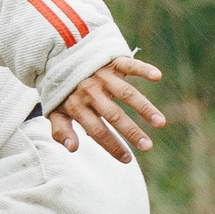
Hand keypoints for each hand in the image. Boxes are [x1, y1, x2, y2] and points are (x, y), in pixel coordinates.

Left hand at [49, 57, 166, 161]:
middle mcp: (91, 91)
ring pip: (126, 93)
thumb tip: (72, 149)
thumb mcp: (54, 110)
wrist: (60, 54)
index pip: (97, 130)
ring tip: (160, 123)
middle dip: (131, 131)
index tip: (127, 159)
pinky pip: (129, 65)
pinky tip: (157, 76)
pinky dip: (143, 69)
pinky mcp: (112, 61)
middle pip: (113, 114)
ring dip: (144, 107)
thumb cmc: (63, 89)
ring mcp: (103, 76)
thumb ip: (61, 131)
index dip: (111, 146)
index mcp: (77, 105)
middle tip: (147, 146)